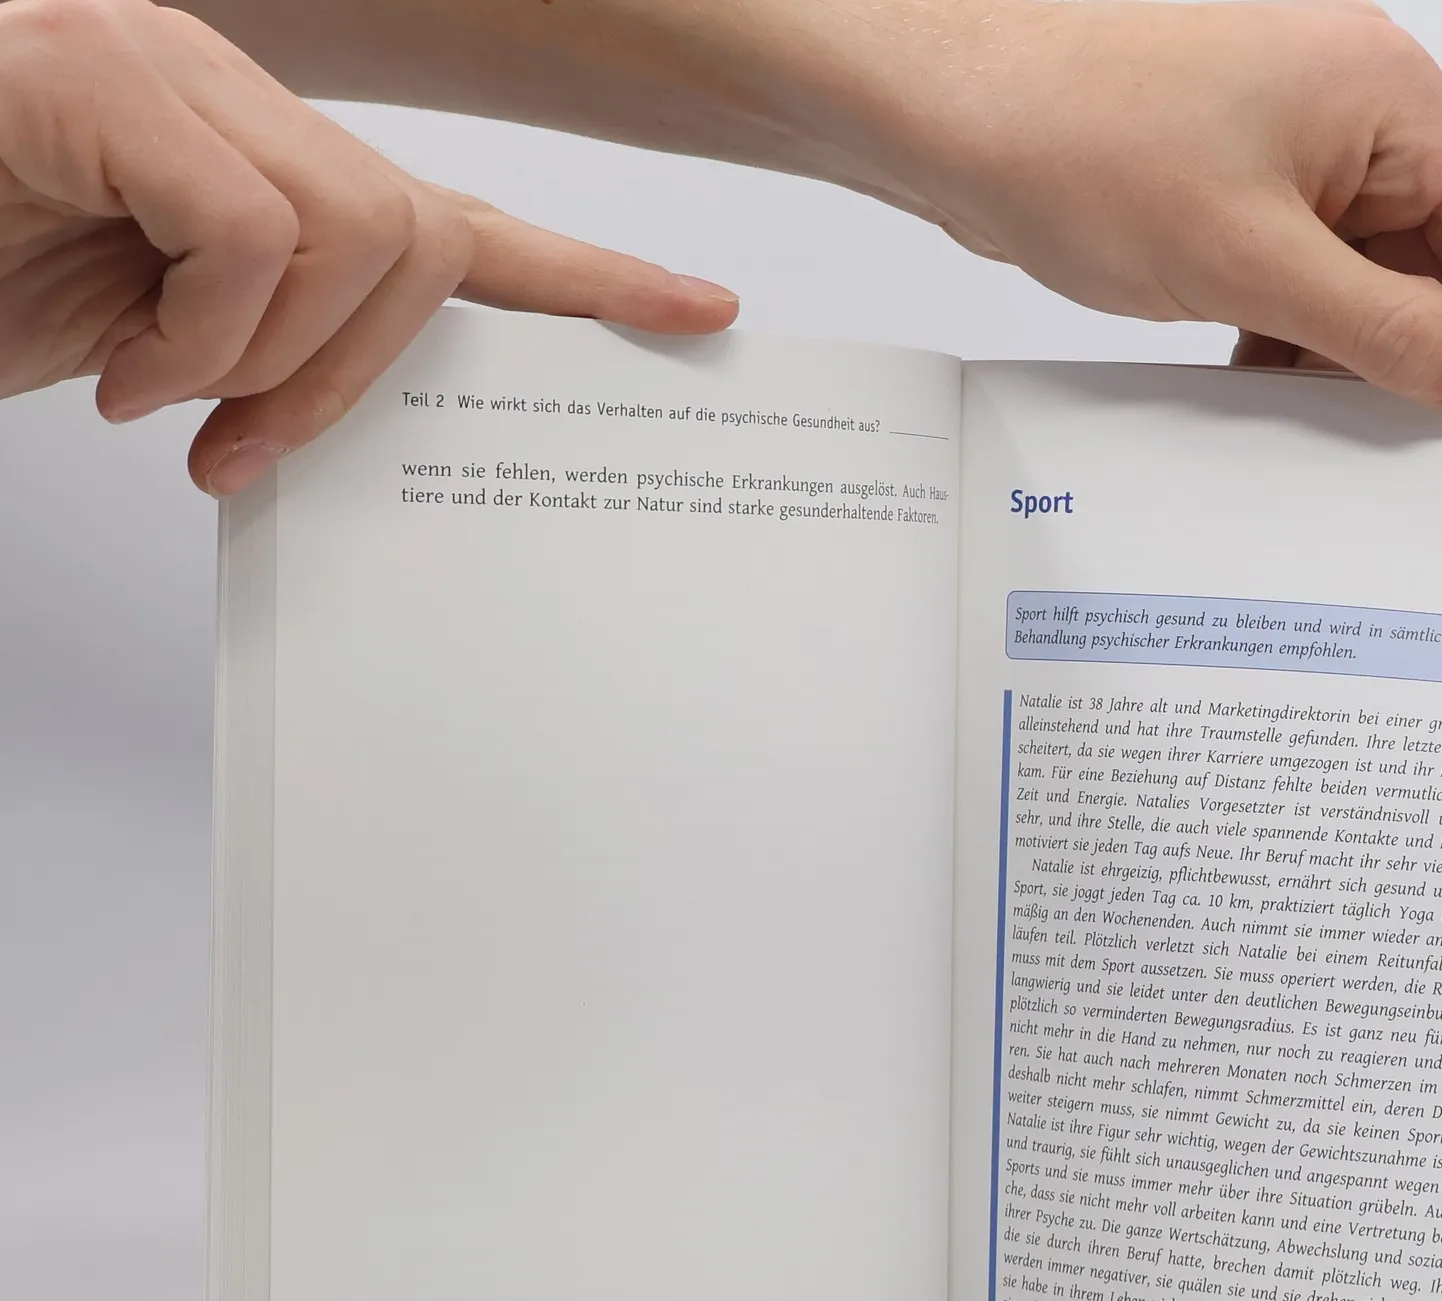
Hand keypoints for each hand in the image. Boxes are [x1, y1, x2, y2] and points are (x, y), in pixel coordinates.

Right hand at [0, 0, 736, 491]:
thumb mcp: (157, 350)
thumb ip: (268, 356)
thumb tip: (344, 414)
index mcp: (254, 164)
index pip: (451, 217)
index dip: (581, 273)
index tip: (697, 311)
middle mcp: (227, 95)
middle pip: (417, 235)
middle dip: (356, 376)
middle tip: (245, 447)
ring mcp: (164, 69)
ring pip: (353, 231)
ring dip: (268, 360)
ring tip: (163, 397)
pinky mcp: (100, 73)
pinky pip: (250, 232)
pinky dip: (201, 332)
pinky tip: (127, 368)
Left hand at [901, 1, 1441, 422]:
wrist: (956, 112)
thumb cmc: (1083, 142)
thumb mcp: (1256, 265)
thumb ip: (1391, 332)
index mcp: (1392, 102)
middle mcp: (1358, 115)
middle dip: (1420, 354)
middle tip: (1386, 445)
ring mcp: (1296, 149)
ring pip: (1370, 278)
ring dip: (1346, 351)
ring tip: (1299, 409)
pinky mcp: (1240, 185)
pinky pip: (1304, 274)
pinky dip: (1291, 331)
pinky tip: (1253, 377)